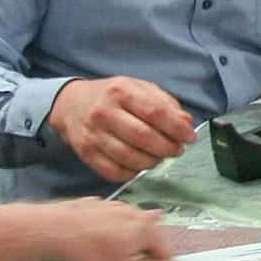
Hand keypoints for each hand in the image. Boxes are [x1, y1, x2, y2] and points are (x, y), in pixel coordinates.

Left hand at [39, 198, 177, 260]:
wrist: (53, 230)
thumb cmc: (88, 253)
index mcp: (146, 230)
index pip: (166, 252)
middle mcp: (133, 214)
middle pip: (151, 234)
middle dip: (152, 249)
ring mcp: (113, 207)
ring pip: (131, 223)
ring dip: (133, 236)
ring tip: (130, 248)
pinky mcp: (94, 206)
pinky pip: (110, 219)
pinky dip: (111, 229)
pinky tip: (102, 238)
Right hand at [49, 77, 195, 183]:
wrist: (71, 105)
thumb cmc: (111, 96)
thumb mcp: (139, 88)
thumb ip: (164, 103)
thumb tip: (186, 123)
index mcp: (121, 92)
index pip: (155, 112)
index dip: (177, 128)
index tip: (189, 137)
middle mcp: (105, 113)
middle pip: (144, 137)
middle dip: (167, 148)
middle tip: (176, 149)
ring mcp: (94, 135)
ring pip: (131, 158)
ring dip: (152, 161)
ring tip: (159, 156)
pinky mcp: (87, 154)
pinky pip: (115, 172)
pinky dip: (133, 172)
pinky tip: (139, 164)